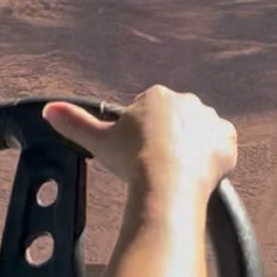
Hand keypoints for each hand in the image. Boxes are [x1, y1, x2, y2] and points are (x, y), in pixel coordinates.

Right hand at [45, 87, 237, 201]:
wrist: (168, 181)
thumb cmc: (132, 159)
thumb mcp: (98, 140)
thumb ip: (74, 122)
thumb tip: (48, 109)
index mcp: (157, 96)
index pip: (149, 112)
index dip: (142, 135)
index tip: (138, 153)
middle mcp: (188, 101)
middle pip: (176, 121)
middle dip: (168, 139)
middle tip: (157, 165)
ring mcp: (210, 120)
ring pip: (200, 133)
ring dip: (192, 148)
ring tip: (177, 172)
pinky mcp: (228, 140)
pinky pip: (222, 147)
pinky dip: (214, 159)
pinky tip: (199, 173)